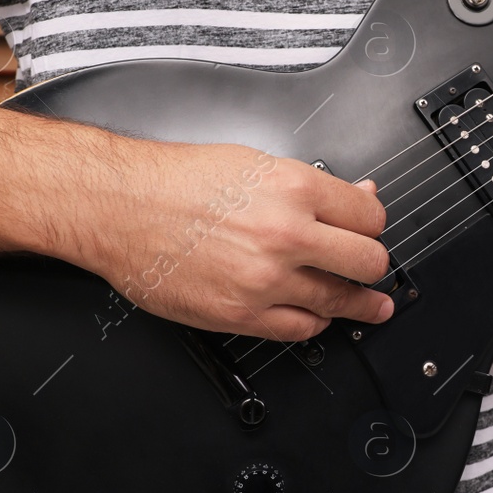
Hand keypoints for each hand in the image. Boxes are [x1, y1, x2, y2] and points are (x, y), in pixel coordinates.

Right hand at [80, 143, 393, 340]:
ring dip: (358, 304)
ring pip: (340, 302)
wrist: (119, 207)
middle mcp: (286, 235)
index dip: (374, 226)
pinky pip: (301, 330)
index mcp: (294, 189)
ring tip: (370, 307)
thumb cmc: (175, 181)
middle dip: (372, 267)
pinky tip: (317, 316)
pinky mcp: (242, 315)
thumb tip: (358, 197)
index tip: (370, 232)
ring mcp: (266, 280)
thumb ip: (313, 186)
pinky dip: (314, 323)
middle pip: (368, 263)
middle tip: (371, 270)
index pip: (370, 218)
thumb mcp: (255, 163)